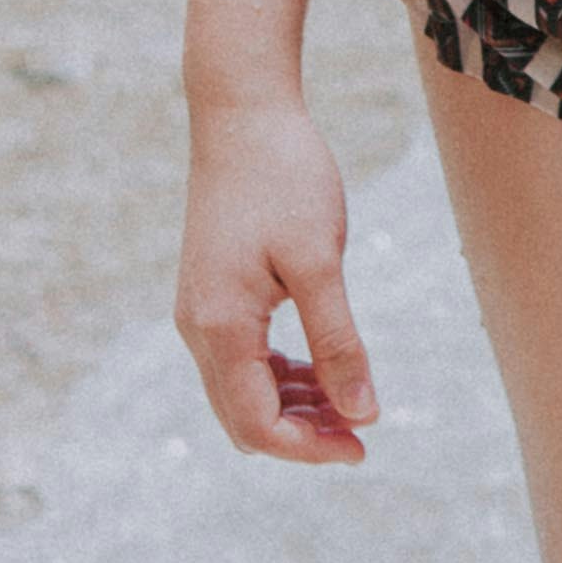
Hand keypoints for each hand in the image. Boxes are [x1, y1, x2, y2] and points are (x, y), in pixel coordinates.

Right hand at [175, 99, 379, 463]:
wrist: (242, 113)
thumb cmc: (284, 177)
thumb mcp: (320, 261)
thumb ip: (338, 341)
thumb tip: (361, 414)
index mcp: (221, 326)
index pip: (257, 425)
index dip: (309, 448)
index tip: (362, 444)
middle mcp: (198, 328)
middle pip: (243, 418)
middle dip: (301, 435)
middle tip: (362, 430)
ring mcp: (200, 311)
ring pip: (242, 392)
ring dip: (293, 406)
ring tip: (351, 399)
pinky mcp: (211, 294)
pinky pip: (241, 360)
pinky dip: (280, 375)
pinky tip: (323, 366)